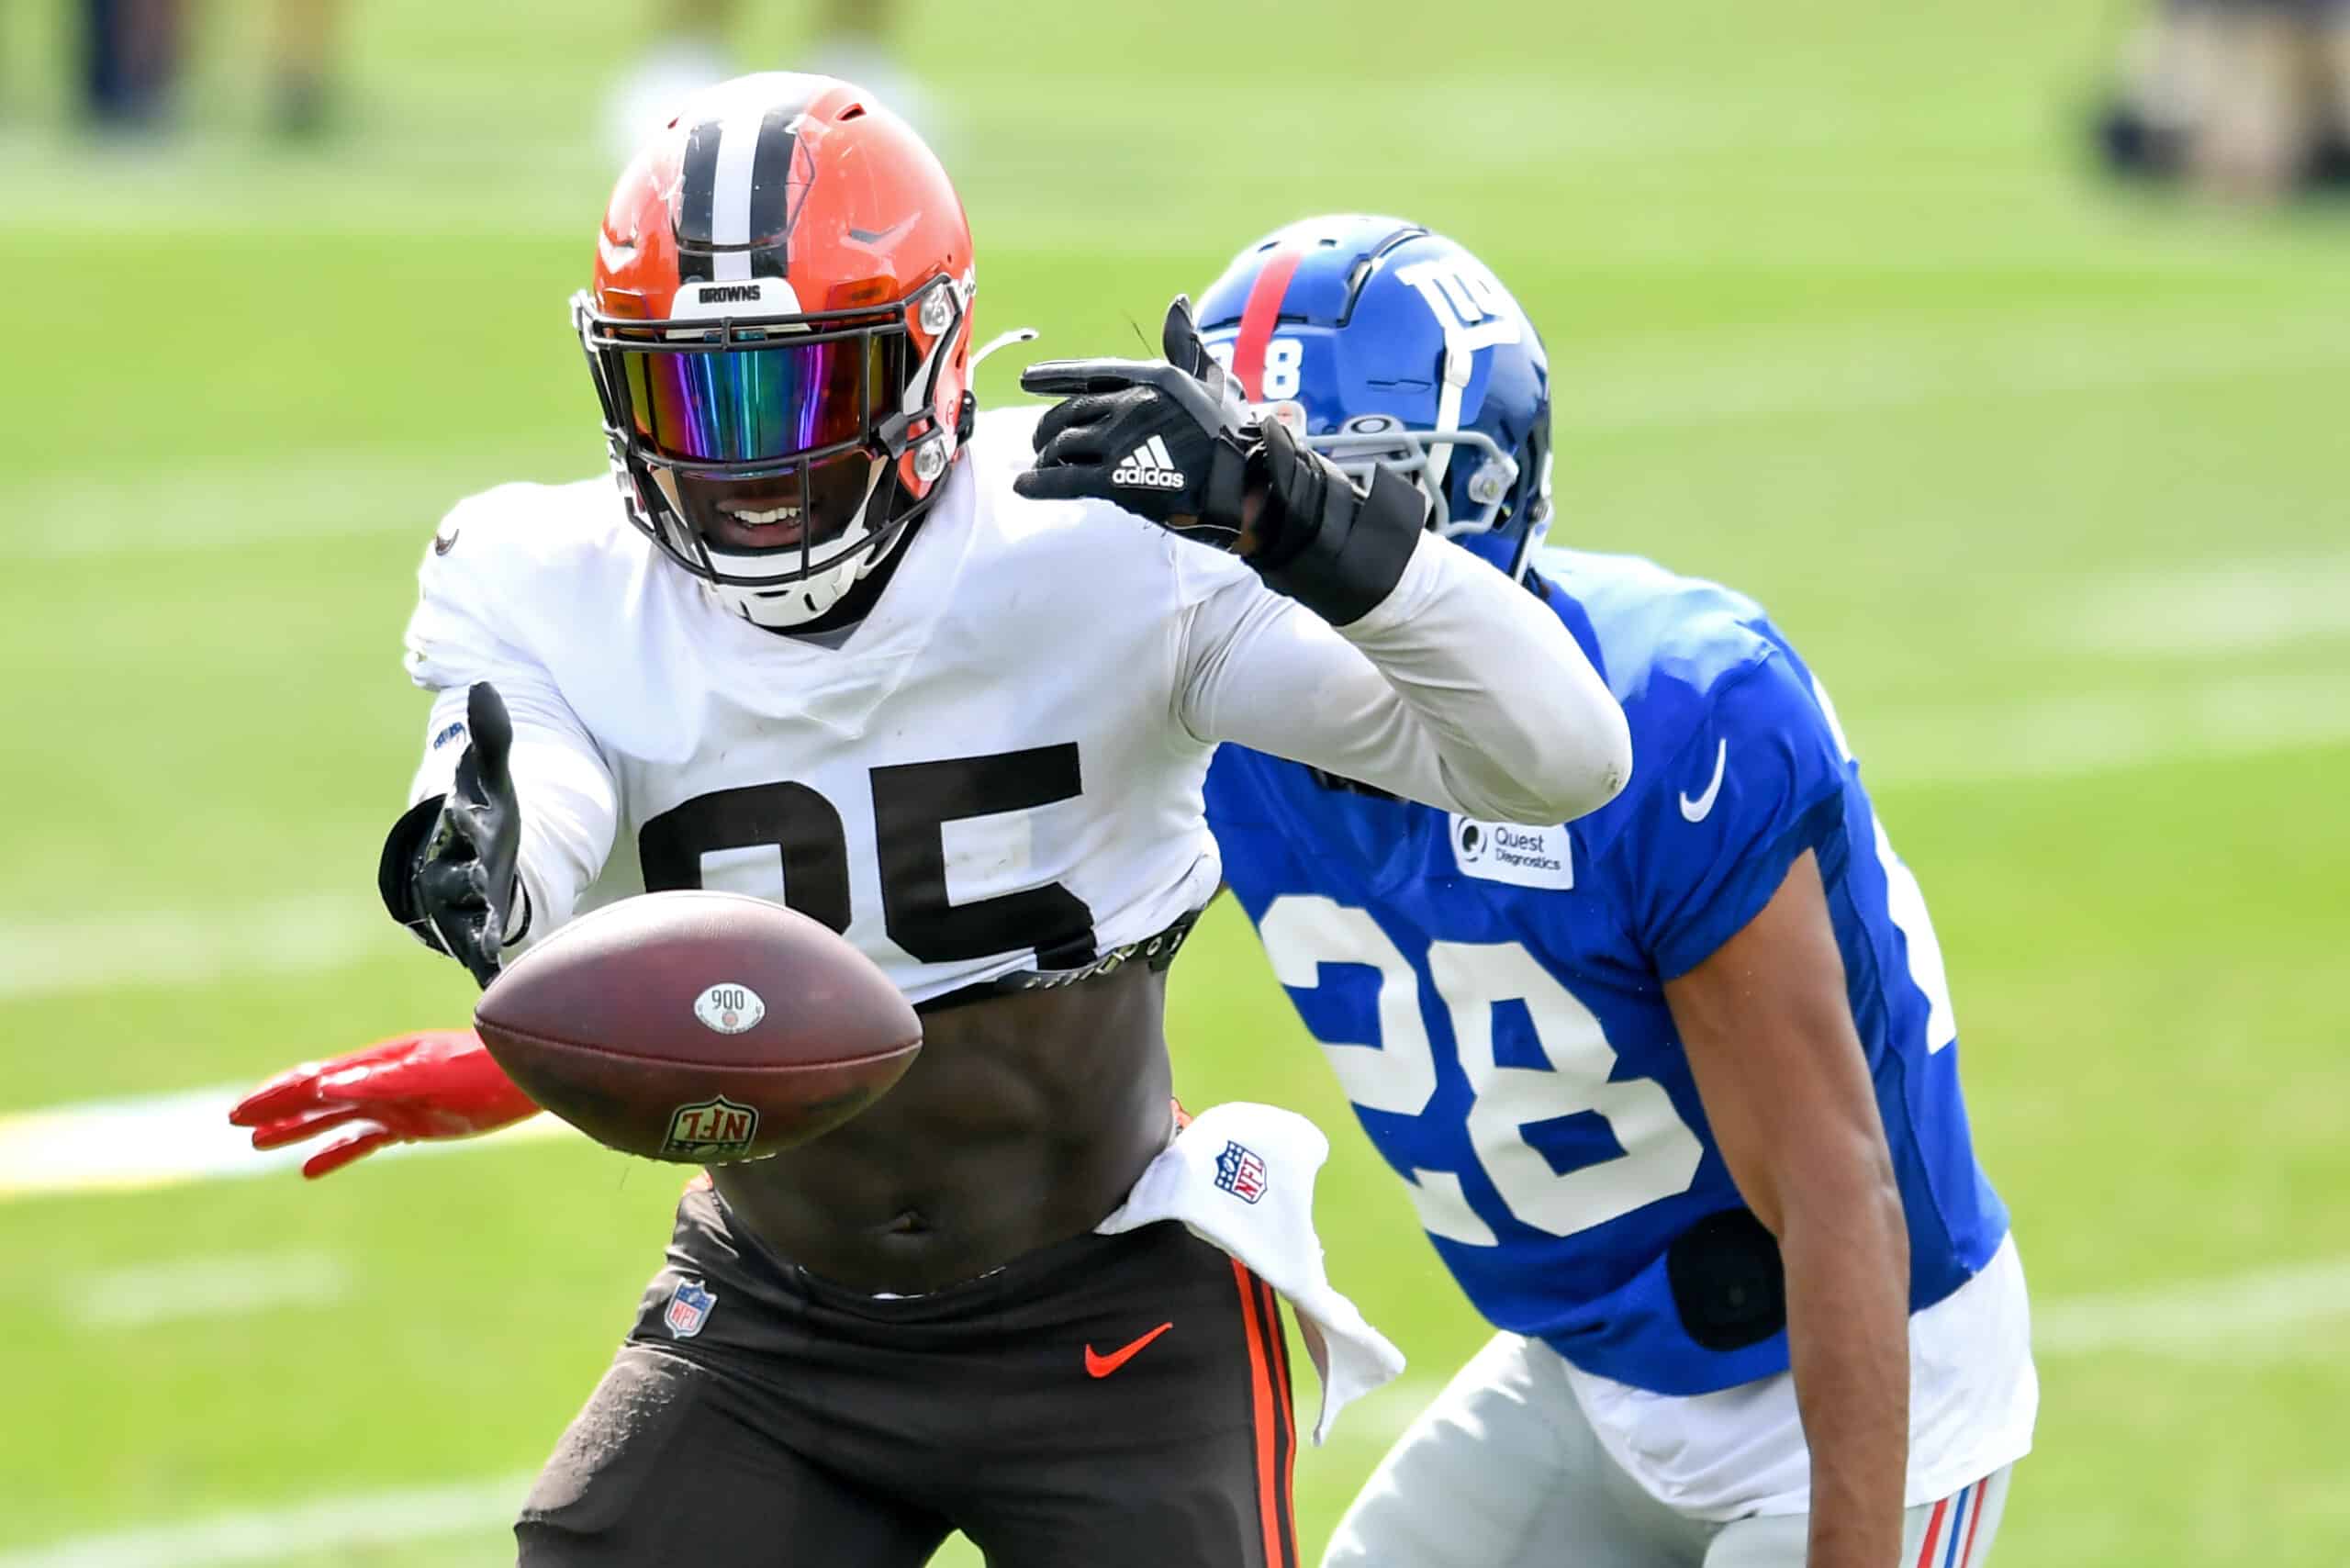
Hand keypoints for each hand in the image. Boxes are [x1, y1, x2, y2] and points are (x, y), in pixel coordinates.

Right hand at [228, 1028, 540, 1178]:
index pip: (313, 1080)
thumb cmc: (480, 1072)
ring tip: (258, 1144)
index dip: (275, 1096)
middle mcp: (378, 1082)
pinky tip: (310, 1169)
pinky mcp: (413, 1123)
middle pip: (315, 1097)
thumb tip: (324, 1082)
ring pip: (333, 1119)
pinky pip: (363, 1140)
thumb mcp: (429, 1075)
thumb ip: (380, 1080)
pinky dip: (335, 1153)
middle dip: (274, 1110)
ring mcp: (395, 1102)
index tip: (237, 1112)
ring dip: (296, 1130)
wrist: (524, 1078)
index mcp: (376, 1066)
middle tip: (233, 1123)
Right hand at [398, 683, 520, 987]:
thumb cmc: (485, 815)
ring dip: (473, 935)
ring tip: (489, 947)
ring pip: (460, 923)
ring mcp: (457, 907)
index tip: (472, 814)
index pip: (462, 822)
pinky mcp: (472, 935)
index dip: (467, 819)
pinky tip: (496, 986)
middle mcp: (448, 870)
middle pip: (456, 879)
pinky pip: (476, 956)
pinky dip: (484, 970)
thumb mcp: (491, 778)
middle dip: (470, 885)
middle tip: (486, 892)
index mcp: (457, 828)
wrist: (467, 859)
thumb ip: (492, 738)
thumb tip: (484, 687)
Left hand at [1014, 296, 1256, 548]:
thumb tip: (1177, 302)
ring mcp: (1121, 440)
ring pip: (1061, 443)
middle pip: (1069, 411)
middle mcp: (1131, 403)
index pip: (1091, 374)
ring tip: (1041, 467)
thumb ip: (1187, 346)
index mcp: (1152, 378)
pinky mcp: (1116, 479)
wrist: (1251, 487)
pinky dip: (1038, 483)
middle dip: (1047, 426)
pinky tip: (1024, 487)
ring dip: (1045, 455)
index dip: (1054, 376)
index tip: (1026, 379)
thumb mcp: (1215, 381)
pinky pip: (1062, 478)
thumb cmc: (1237, 437)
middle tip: (1041, 442)